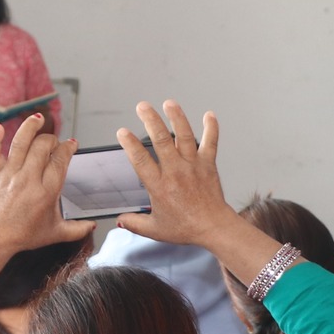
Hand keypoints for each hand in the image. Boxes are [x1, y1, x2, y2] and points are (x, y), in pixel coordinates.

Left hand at [0, 115, 96, 256]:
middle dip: (52, 140)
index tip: (71, 145)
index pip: (60, 160)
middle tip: (54, 144)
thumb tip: (93, 225)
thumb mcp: (56, 233)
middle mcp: (28, 180)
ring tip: (38, 119)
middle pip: (42, 147)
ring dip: (30, 127)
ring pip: (20, 143)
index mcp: (46, 192)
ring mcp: (10, 176)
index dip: (68, 148)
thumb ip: (77, 229)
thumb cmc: (26, 234)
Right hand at [112, 100, 234, 246]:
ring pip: (184, 136)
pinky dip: (211, 128)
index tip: (122, 132)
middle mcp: (176, 172)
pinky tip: (209, 115)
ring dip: (177, 117)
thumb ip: (135, 222)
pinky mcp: (208, 164)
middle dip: (151, 120)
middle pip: (161, 140)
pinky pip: (211, 142)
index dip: (130, 144)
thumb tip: (119, 219)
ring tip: (169, 103)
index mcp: (159, 186)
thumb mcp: (155, 229)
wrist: (214, 228)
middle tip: (142, 106)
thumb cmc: (186, 228)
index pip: (141, 160)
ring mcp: (193, 166)